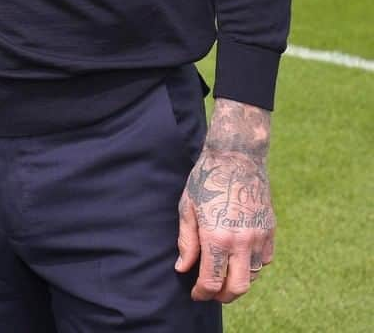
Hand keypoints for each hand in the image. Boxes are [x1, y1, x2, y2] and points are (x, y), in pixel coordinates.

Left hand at [175, 99, 274, 302]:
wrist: (237, 158)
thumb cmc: (206, 180)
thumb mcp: (187, 208)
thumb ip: (186, 242)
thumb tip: (183, 269)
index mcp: (217, 238)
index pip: (211, 282)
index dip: (202, 293)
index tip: (195, 294)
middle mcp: (242, 243)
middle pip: (238, 288)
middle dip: (223, 296)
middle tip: (211, 293)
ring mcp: (259, 238)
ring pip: (253, 276)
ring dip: (238, 280)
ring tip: (224, 273)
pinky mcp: (270, 231)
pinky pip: (264, 260)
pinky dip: (253, 265)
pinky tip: (239, 257)